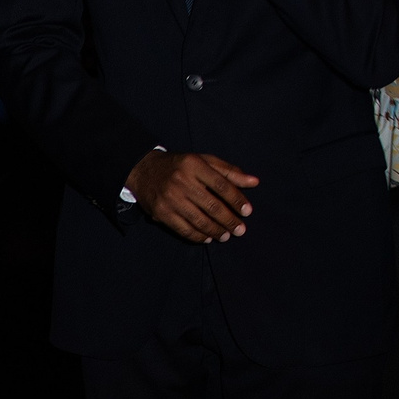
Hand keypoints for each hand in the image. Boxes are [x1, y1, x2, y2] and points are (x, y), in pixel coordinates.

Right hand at [126, 149, 258, 243]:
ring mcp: (170, 199)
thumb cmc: (180, 166)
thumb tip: (254, 182)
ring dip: (215, 230)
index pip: (221, 185)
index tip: (247, 211)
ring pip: (198, 220)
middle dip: (229, 220)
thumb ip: (229, 172)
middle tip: (240, 230)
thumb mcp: (204, 161)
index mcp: (194, 166)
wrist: (143, 171)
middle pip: (211, 205)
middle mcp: (181, 182)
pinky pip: (183, 228)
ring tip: (226, 236)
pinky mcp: (160, 212)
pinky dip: (197, 236)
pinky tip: (207, 238)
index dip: (236, 200)